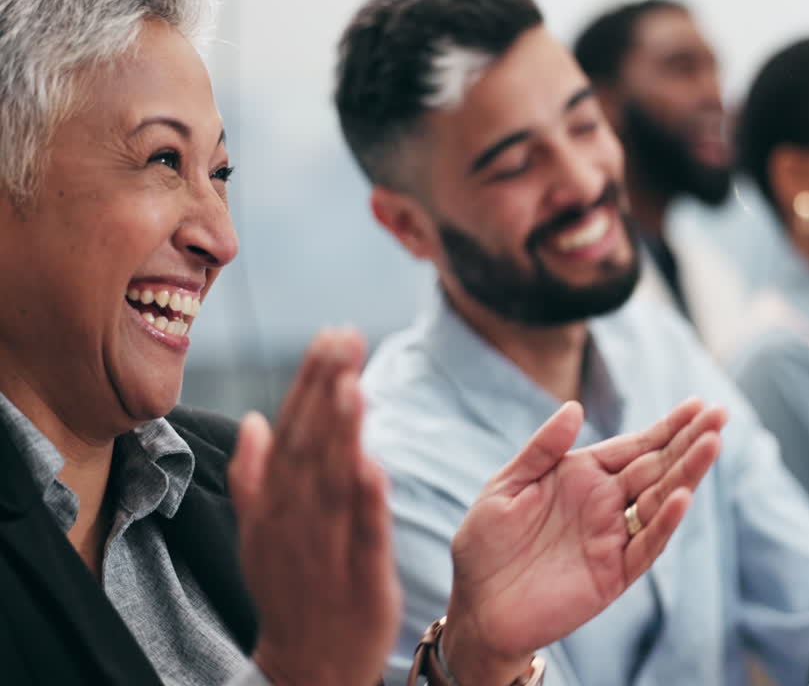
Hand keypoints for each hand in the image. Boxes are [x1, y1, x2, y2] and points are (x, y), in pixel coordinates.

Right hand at [230, 329, 400, 685]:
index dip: (311, 381)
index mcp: (275, 505)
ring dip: (341, 432)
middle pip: (311, 445)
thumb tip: (255, 420)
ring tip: (352, 382)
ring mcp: (326, 549)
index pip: (294, 430)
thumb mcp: (261, 533)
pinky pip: (362, 534)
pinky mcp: (360, 578)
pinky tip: (373, 462)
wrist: (307, 663)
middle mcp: (295, 521)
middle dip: (326, 388)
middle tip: (345, 336)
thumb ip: (256, 477)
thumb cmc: (292, 590)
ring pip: (332, 483)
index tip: (330, 335)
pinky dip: (365, 500)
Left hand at [442, 399, 724, 684]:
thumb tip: (575, 408)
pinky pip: (645, 545)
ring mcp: (613, 538)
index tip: (698, 404)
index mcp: (584, 476)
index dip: (667, 426)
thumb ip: (542, 449)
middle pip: (658, 467)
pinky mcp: (613, 573)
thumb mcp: (505, 485)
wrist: (475, 607)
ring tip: (712, 444)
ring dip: (688, 474)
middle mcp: (606, 503)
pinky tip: (683, 497)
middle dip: (690, 441)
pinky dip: (665, 523)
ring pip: (661, 501)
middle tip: (722, 415)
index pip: (636, 445)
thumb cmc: (484, 545)